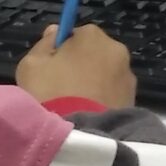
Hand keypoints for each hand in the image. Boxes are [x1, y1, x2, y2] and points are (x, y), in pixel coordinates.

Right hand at [16, 24, 137, 110]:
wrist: (82, 133)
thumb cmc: (51, 92)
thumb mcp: (31, 65)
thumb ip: (43, 45)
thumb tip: (55, 31)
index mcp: (91, 34)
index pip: (74, 35)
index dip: (61, 51)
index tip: (51, 69)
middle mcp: (116, 49)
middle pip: (93, 54)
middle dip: (81, 66)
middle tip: (61, 88)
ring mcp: (128, 76)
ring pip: (105, 75)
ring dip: (94, 84)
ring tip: (76, 104)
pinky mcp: (134, 100)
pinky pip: (112, 95)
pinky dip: (103, 100)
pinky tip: (88, 114)